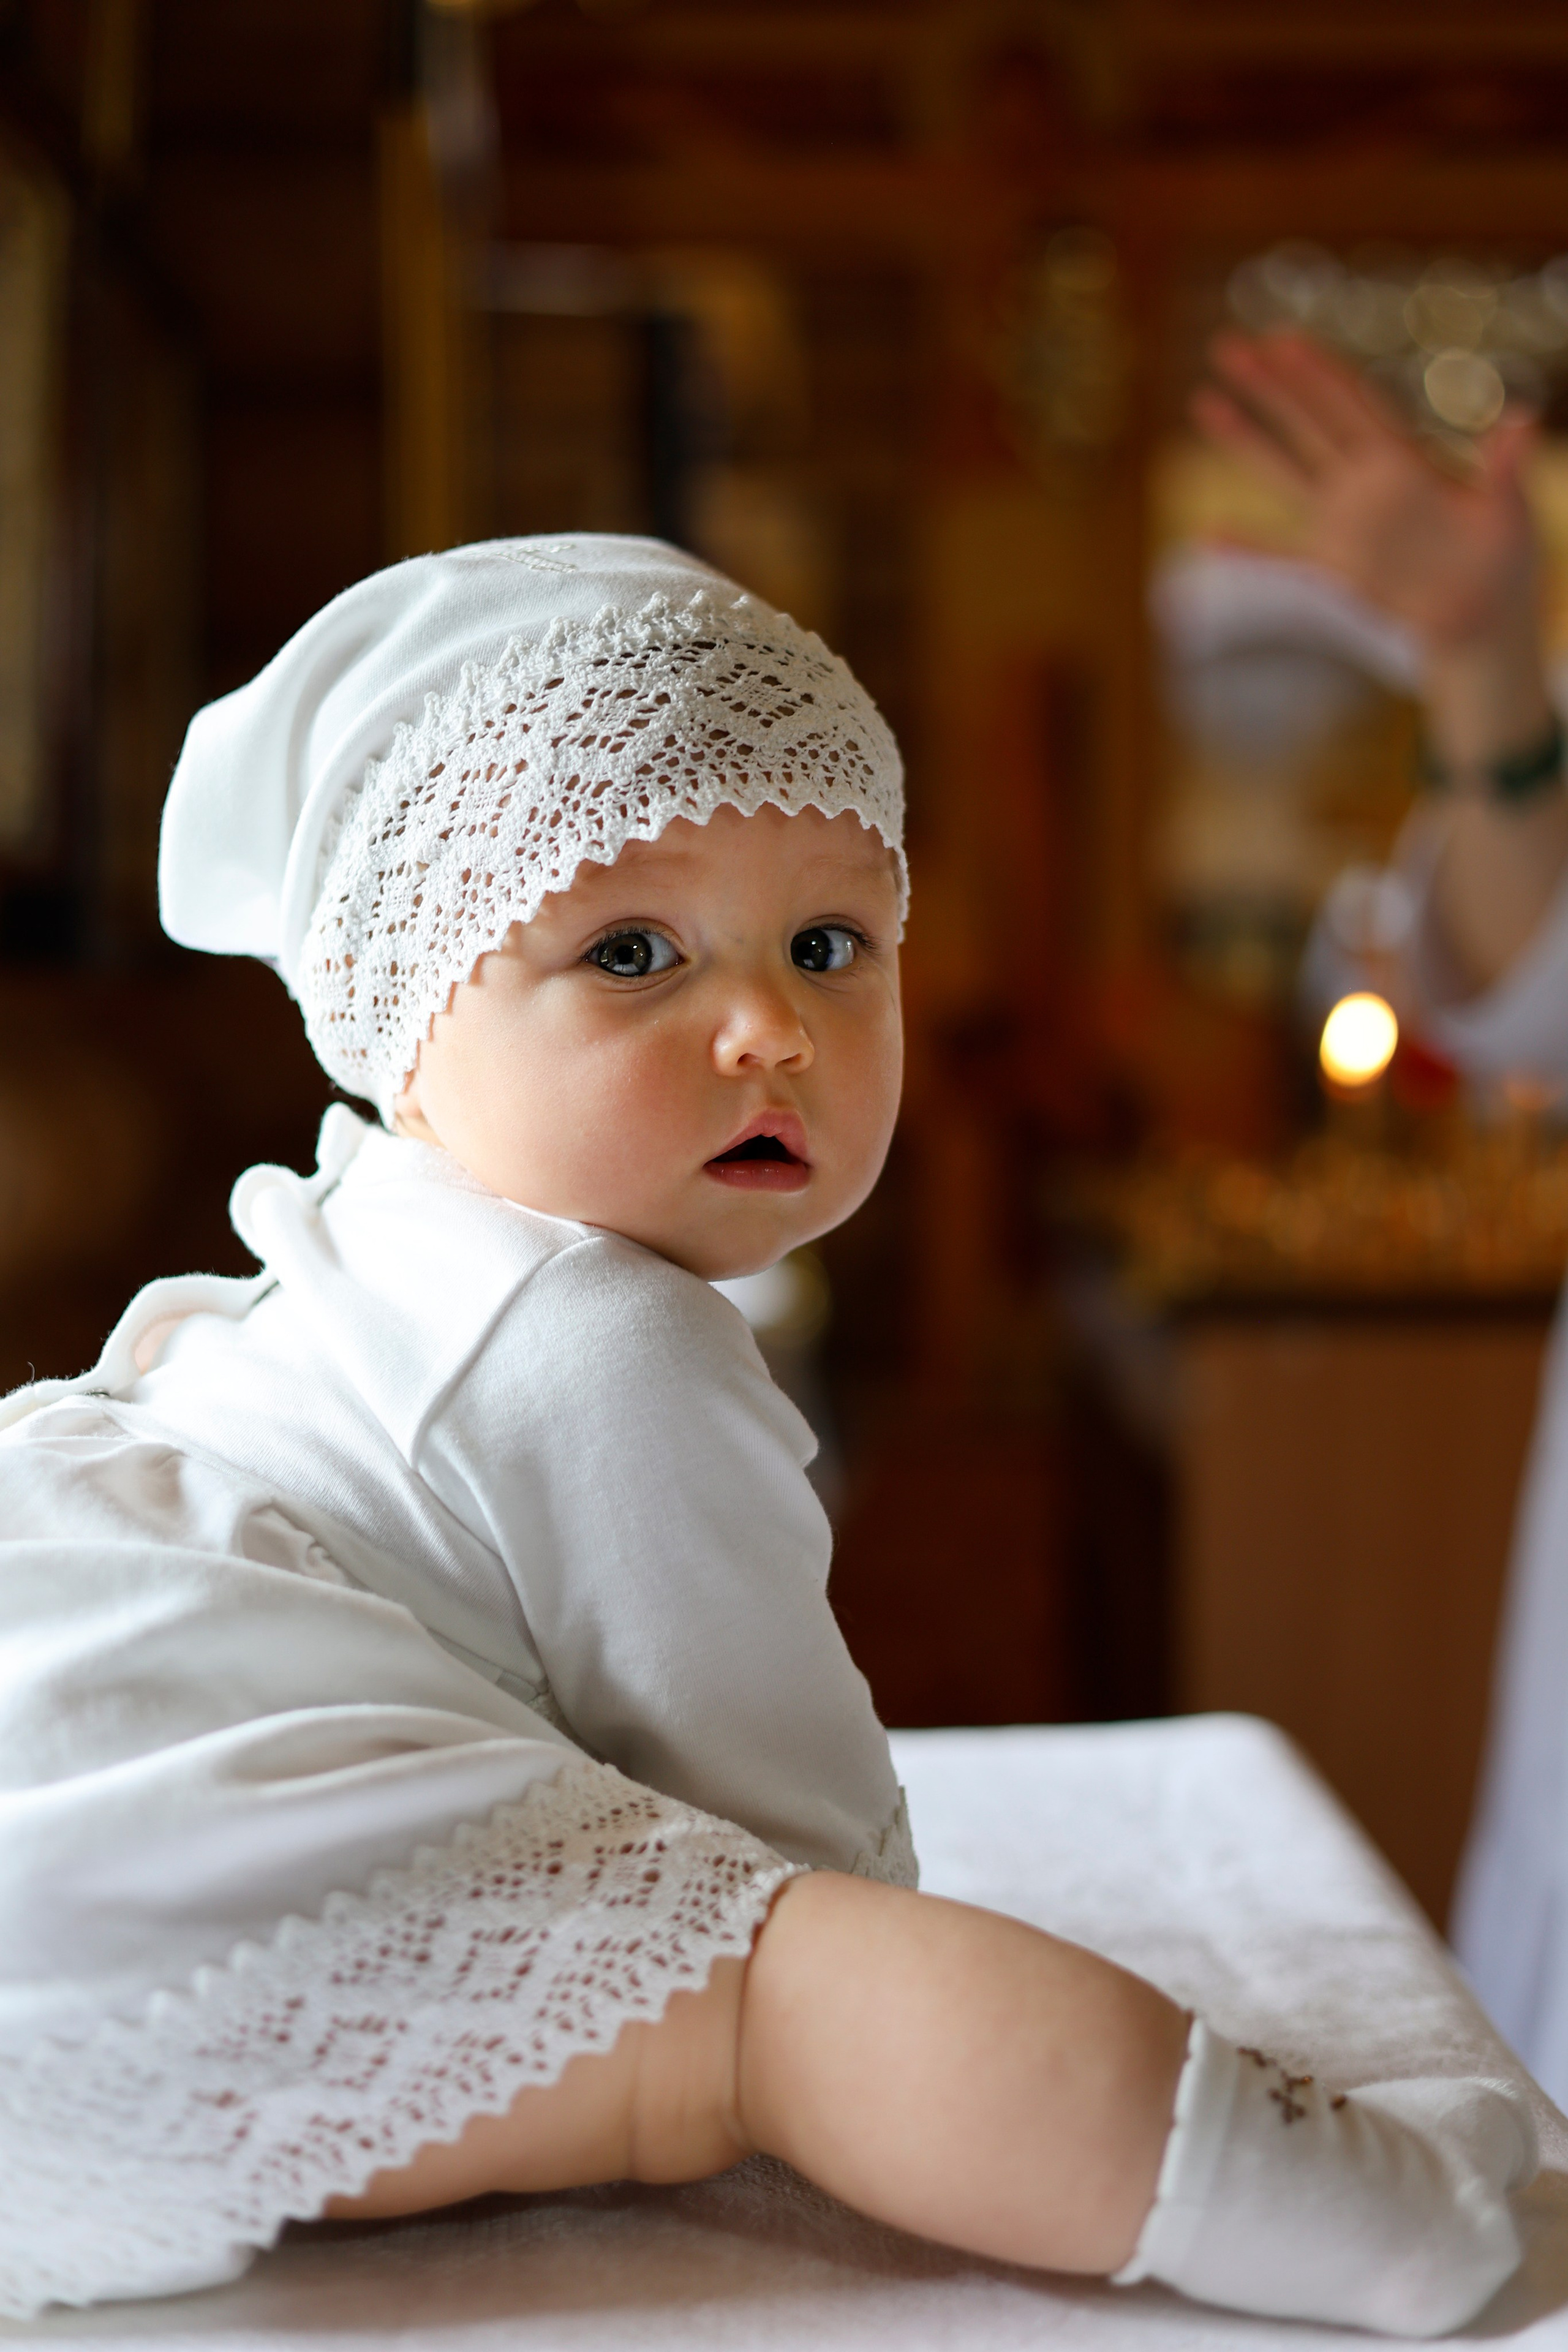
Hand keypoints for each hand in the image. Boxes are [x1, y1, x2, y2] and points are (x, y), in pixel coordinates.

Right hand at [1193, 330, 1538, 652]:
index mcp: (1403, 461)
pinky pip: (1279, 552)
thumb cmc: (1503, 559)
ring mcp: (1343, 522)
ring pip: (1282, 471)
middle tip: (1229, 346)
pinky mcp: (1333, 564)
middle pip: (1307, 422)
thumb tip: (1524, 417)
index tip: (1283, 340)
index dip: (1318, 373)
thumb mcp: (1508, 510)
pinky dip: (1245, 545)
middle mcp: (1365, 483)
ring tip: (1202, 404)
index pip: (1353, 404)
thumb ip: (1505, 466)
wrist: (1482, 614)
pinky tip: (1207, 535)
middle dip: (1267, 385)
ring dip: (1243, 439)